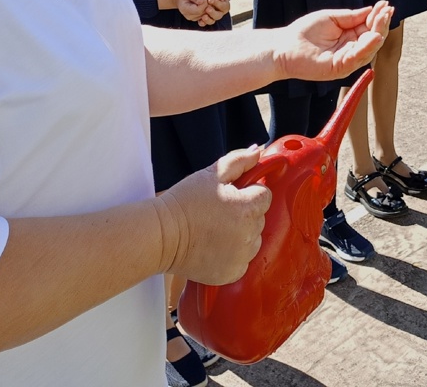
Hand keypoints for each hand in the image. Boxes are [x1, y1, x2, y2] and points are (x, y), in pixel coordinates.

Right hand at [155, 147, 269, 283]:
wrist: (161, 236)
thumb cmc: (185, 202)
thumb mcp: (212, 174)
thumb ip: (240, 160)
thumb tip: (259, 151)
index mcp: (247, 208)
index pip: (265, 196)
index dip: (248, 193)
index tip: (230, 196)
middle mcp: (249, 235)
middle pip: (260, 218)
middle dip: (245, 214)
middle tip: (219, 213)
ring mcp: (242, 257)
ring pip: (254, 241)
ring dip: (242, 235)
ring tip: (215, 231)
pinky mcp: (232, 274)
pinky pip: (243, 261)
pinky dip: (233, 256)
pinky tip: (214, 247)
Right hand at [160, 0, 210, 22]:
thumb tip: (202, 1)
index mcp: (185, 10)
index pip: (199, 10)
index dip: (204, 2)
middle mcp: (189, 17)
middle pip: (203, 12)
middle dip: (208, 2)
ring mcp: (194, 18)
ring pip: (207, 13)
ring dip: (209, 4)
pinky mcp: (199, 17)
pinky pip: (207, 13)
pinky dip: (209, 6)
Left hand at [197, 0, 231, 25]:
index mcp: (225, 6)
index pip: (223, 7)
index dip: (217, 4)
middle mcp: (220, 13)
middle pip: (218, 16)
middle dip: (213, 12)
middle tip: (207, 8)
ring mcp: (212, 16)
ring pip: (212, 21)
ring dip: (208, 19)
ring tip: (203, 16)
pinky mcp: (205, 18)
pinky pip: (204, 23)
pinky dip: (202, 23)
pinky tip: (200, 21)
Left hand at [272, 1, 393, 83]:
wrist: (284, 46)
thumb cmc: (305, 31)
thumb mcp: (332, 17)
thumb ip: (351, 16)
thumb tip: (371, 9)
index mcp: (350, 36)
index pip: (369, 27)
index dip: (378, 16)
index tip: (386, 4)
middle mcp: (351, 49)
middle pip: (373, 37)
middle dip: (382, 23)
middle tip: (387, 10)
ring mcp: (346, 60)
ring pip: (369, 48)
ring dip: (378, 33)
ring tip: (383, 18)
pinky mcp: (339, 68)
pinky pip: (357, 58)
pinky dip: (367, 47)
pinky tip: (374, 36)